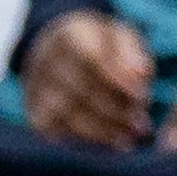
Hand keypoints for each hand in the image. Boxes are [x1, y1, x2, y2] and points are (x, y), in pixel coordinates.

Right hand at [21, 10, 153, 149]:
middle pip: (81, 89)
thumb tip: (141, 73)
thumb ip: (131, 52)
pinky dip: (85, 139)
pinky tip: (108, 141)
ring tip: (130, 138)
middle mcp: (45, 58)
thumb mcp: (118, 38)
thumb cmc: (98, 48)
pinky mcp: (33, 111)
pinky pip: (57, 130)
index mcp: (69, 34)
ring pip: (69, 113)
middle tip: (142, 125)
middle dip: (115, 110)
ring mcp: (35, 86)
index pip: (91, 57)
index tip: (143, 96)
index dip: (118, 80)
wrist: (55, 55)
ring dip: (104, 130)